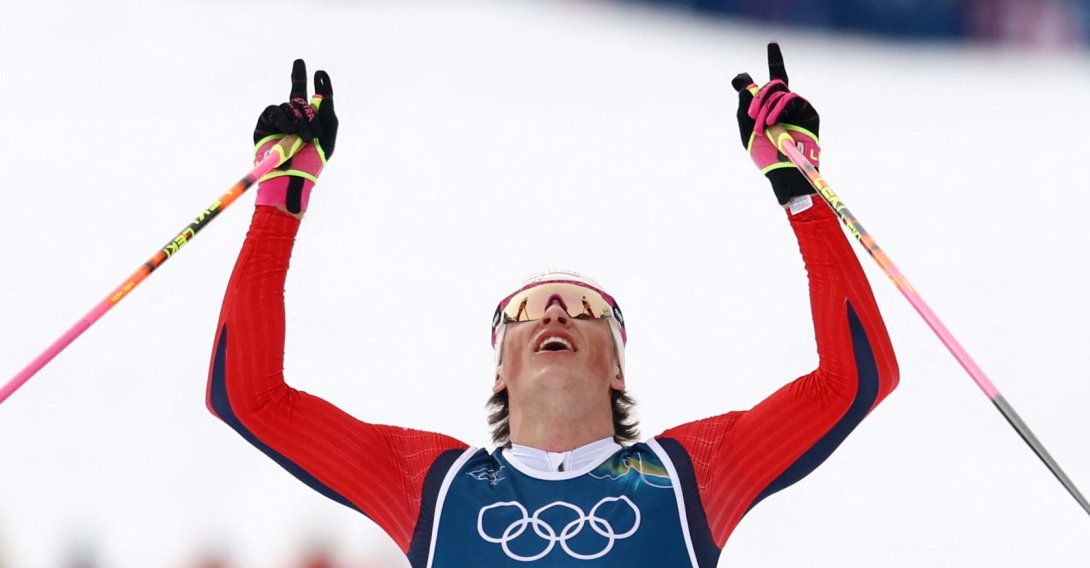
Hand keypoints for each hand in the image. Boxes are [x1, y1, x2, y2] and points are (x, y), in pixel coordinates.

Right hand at [253, 59, 337, 214]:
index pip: (315, 99)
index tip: (321, 72)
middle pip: (297, 93)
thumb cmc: (310, 163)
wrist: (289, 177)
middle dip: (299, 77)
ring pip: (290, 104)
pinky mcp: (264, 124)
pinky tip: (289, 129)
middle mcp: (295, 119)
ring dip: (300, 118)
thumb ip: (328, 117)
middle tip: (300, 61)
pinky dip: (284, 118)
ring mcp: (279, 121)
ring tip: (304, 136)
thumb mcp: (327, 140)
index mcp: (312, 122)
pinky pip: (275, 110)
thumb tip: (324, 96)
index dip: (319, 85)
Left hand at [732, 43, 818, 205]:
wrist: (783, 168)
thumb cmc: (762, 152)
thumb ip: (744, 101)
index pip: (770, 81)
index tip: (773, 43)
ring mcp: (797, 107)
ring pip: (779, 90)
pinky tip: (772, 121)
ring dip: (766, 107)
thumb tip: (745, 79)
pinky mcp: (808, 111)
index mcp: (769, 106)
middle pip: (773, 83)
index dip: (774, 61)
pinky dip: (778, 108)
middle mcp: (785, 104)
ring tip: (762, 127)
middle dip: (759, 96)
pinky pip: (790, 98)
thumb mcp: (745, 125)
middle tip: (751, 115)